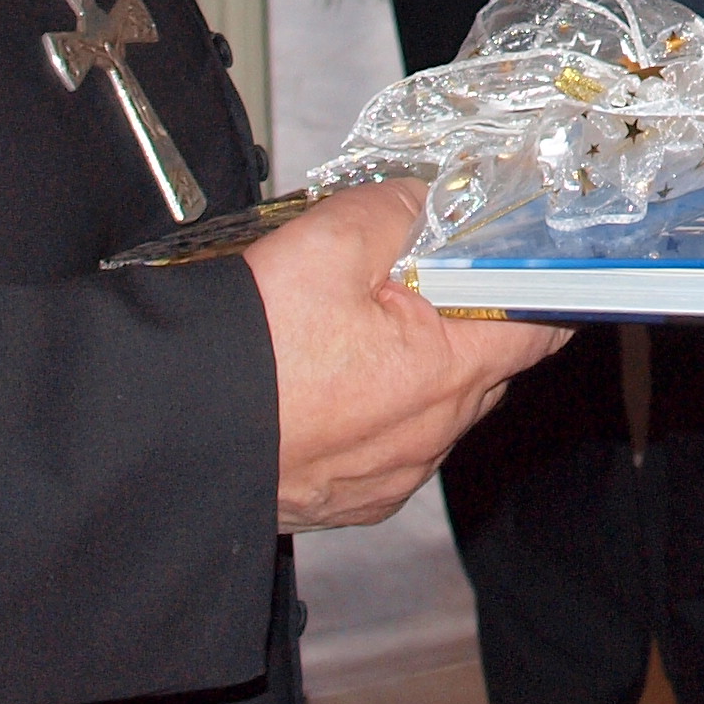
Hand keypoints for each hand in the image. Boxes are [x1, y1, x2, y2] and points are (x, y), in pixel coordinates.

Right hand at [244, 180, 569, 530]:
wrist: (163, 434)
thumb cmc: (249, 349)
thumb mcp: (334, 240)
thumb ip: (401, 210)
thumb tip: (425, 202)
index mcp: (447, 375)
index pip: (540, 327)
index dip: (540, 284)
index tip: (530, 259)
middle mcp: (429, 440)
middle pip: (480, 364)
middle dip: (460, 315)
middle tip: (413, 270)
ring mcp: (385, 478)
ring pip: (428, 406)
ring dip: (411, 364)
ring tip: (351, 322)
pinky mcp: (342, 500)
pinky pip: (382, 445)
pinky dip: (370, 409)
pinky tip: (325, 377)